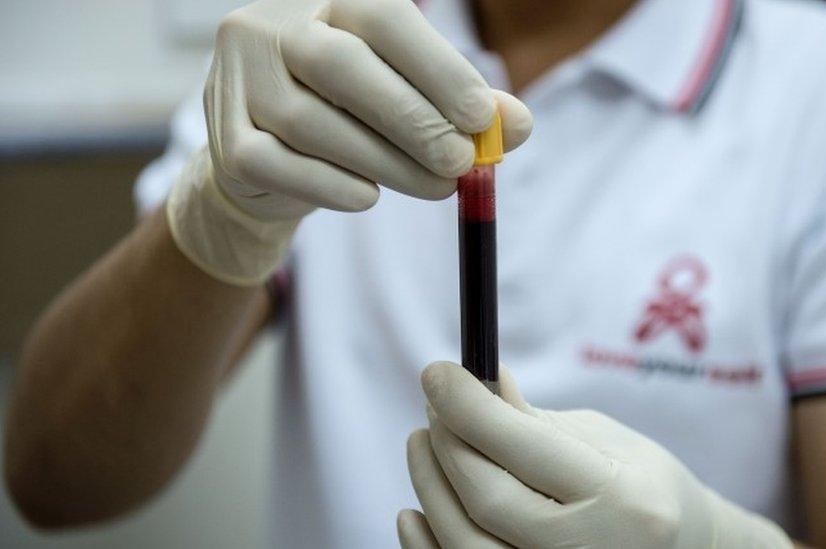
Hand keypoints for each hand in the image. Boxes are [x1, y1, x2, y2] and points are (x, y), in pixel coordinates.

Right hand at [167, 0, 531, 284]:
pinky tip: (369, 197)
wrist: (269, 156)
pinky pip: (280, 165)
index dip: (439, 68)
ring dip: (386, 163)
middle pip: (342, 67)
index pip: (385, 19)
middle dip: (413, 120)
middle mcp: (272, 26)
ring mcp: (238, 80)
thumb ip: (462, 106)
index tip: (484, 118)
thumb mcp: (410, 95)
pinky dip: (332, 186)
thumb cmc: (351, 113)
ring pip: (313, 122)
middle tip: (461, 162)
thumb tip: (516, 126)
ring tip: (436, 188)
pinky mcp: (225, 140)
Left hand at [398, 362, 792, 548]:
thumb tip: (476, 383)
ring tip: (424, 444)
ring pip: (465, 543)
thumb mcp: (606, 442)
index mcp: (621, 499)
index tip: (437, 372)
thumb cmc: (645, 489)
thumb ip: (534, 421)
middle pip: (488, 497)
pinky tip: (415, 510)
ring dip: (430, 487)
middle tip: (434, 407)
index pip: (523, 446)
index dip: (468, 405)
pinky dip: (428, 544)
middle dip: (448, 443)